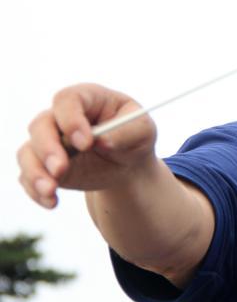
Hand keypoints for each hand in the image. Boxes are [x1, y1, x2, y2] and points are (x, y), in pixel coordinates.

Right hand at [17, 83, 156, 208]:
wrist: (128, 163)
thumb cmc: (135, 137)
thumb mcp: (143, 131)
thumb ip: (126, 133)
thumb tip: (103, 142)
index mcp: (88, 99)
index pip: (68, 100)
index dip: (71, 119)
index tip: (86, 142)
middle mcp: (62, 117)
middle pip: (41, 125)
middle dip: (48, 148)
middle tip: (61, 169)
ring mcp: (50, 141)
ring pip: (28, 152)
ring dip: (36, 172)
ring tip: (51, 191)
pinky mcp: (44, 165)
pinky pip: (28, 176)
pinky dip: (36, 190)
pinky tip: (51, 202)